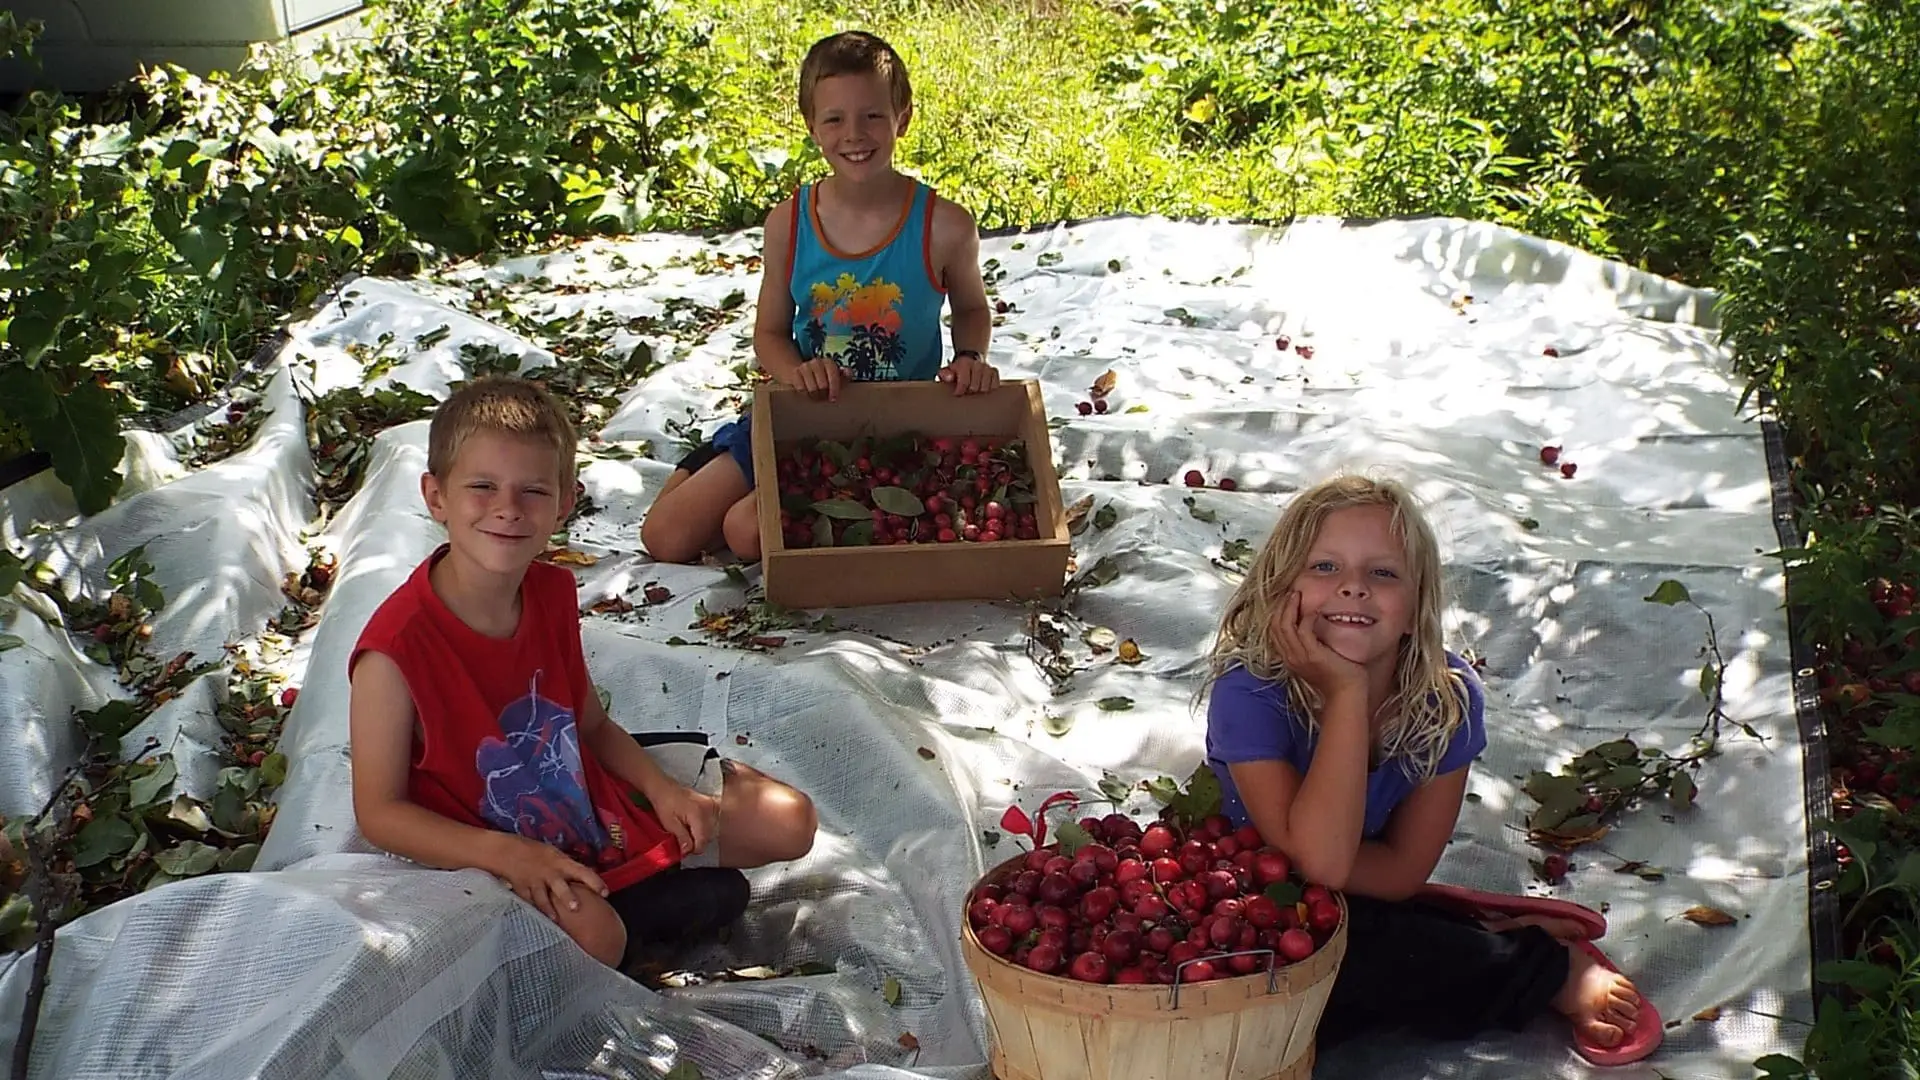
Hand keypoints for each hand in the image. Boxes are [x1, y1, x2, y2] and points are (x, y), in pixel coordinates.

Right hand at [491, 833, 607, 920]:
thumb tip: (585, 880)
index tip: (605, 893)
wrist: (507, 851)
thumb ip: (568, 869)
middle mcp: (550, 873)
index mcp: (561, 862)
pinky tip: (538, 922)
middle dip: (568, 897)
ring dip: (549, 909)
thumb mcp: (555, 855)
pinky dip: (535, 911)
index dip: (595, 882)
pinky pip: (530, 903)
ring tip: (555, 919)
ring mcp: (535, 883)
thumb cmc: (536, 852)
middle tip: (577, 908)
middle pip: (561, 886)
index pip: (582, 872)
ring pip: (543, 898)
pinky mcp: (522, 891)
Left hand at [648, 782, 720, 857]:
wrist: (664, 788)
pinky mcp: (713, 804)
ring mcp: (712, 805)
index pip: (703, 841)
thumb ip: (682, 839)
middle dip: (697, 841)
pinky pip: (714, 821)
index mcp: (699, 814)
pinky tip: (695, 824)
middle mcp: (709, 809)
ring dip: (701, 834)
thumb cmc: (664, 804)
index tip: (684, 849)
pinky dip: (705, 826)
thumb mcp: (670, 824)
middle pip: (709, 836)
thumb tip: (688, 851)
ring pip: (712, 830)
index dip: (693, 849)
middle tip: (684, 839)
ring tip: (688, 829)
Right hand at [783, 357, 844, 400]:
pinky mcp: (795, 373)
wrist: (802, 373)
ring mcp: (805, 367)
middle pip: (822, 385)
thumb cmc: (823, 378)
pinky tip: (807, 394)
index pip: (833, 375)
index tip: (833, 399)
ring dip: (814, 396)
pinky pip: (801, 389)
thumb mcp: (836, 377)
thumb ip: (845, 376)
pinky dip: (804, 394)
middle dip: (824, 395)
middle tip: (823, 399)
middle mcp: (817, 362)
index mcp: (829, 363)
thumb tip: (848, 372)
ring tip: (816, 398)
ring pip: (812, 389)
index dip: (834, 388)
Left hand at [937, 353, 999, 395]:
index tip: (957, 393)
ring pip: (985, 388)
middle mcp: (977, 364)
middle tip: (966, 391)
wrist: (968, 361)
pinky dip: (989, 389)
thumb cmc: (957, 371)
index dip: (960, 391)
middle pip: (975, 387)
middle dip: (969, 392)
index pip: (964, 382)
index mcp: (964, 363)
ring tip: (974, 390)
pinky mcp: (994, 371)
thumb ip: (945, 374)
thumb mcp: (947, 371)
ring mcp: (987, 367)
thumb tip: (950, 378)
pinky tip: (982, 388)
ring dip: (979, 391)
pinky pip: (994, 385)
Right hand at [1272, 590, 1368, 704]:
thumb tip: (1314, 629)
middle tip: (1292, 594)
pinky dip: (1307, 618)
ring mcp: (1300, 657)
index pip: (1274, 632)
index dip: (1278, 614)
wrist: (1347, 695)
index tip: (1288, 602)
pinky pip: (1303, 631)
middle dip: (1282, 607)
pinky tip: (1315, 612)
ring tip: (1297, 596)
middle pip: (1275, 626)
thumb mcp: (1318, 660)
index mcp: (1290, 658)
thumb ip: (1311, 646)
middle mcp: (1291, 657)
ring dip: (1290, 608)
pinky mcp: (1313, 655)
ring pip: (1284, 626)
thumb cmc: (1338, 678)